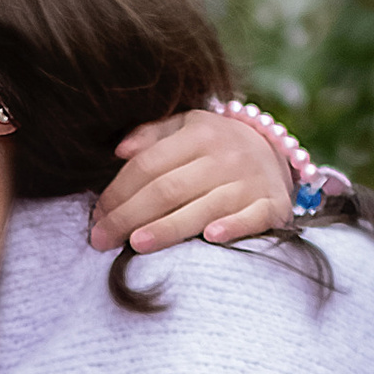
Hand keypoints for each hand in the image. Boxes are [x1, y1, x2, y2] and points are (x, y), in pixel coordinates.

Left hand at [91, 108, 295, 253]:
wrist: (276, 154)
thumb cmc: (216, 147)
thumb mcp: (187, 128)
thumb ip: (152, 135)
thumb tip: (119, 150)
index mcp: (199, 133)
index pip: (148, 165)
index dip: (118, 192)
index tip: (97, 216)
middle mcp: (225, 155)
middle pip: (168, 189)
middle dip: (129, 216)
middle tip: (100, 240)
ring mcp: (249, 181)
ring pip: (202, 207)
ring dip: (167, 228)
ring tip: (135, 245)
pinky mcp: (271, 205)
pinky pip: (251, 217)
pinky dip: (232, 226)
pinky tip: (210, 238)